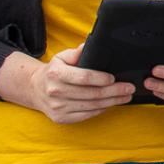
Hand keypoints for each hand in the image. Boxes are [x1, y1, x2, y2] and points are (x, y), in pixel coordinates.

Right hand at [0, 46, 134, 124]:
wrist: (34, 89)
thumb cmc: (54, 71)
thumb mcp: (62, 56)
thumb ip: (78, 52)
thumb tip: (91, 45)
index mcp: (56, 74)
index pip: (83, 77)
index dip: (101, 78)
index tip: (114, 78)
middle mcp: (55, 92)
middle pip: (91, 93)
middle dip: (114, 91)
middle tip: (129, 88)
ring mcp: (58, 108)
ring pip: (91, 106)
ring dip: (112, 102)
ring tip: (126, 96)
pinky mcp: (61, 118)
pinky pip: (86, 115)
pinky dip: (101, 110)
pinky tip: (111, 104)